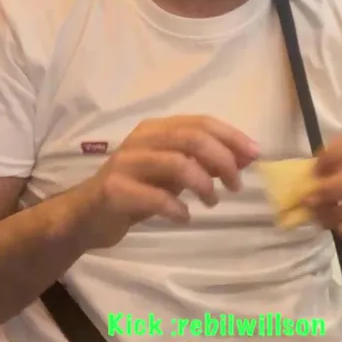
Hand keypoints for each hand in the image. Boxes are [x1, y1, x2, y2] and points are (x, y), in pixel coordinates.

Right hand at [73, 116, 259, 248]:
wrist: (86, 216)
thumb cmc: (136, 192)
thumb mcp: (173, 174)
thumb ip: (204, 163)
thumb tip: (245, 157)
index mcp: (156, 129)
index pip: (201, 122)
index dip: (231, 137)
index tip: (254, 155)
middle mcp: (141, 139)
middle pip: (192, 138)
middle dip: (222, 160)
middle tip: (235, 185)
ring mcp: (126, 163)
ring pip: (177, 163)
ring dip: (204, 184)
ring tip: (212, 202)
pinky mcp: (116, 190)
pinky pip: (157, 197)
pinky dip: (178, 209)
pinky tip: (185, 218)